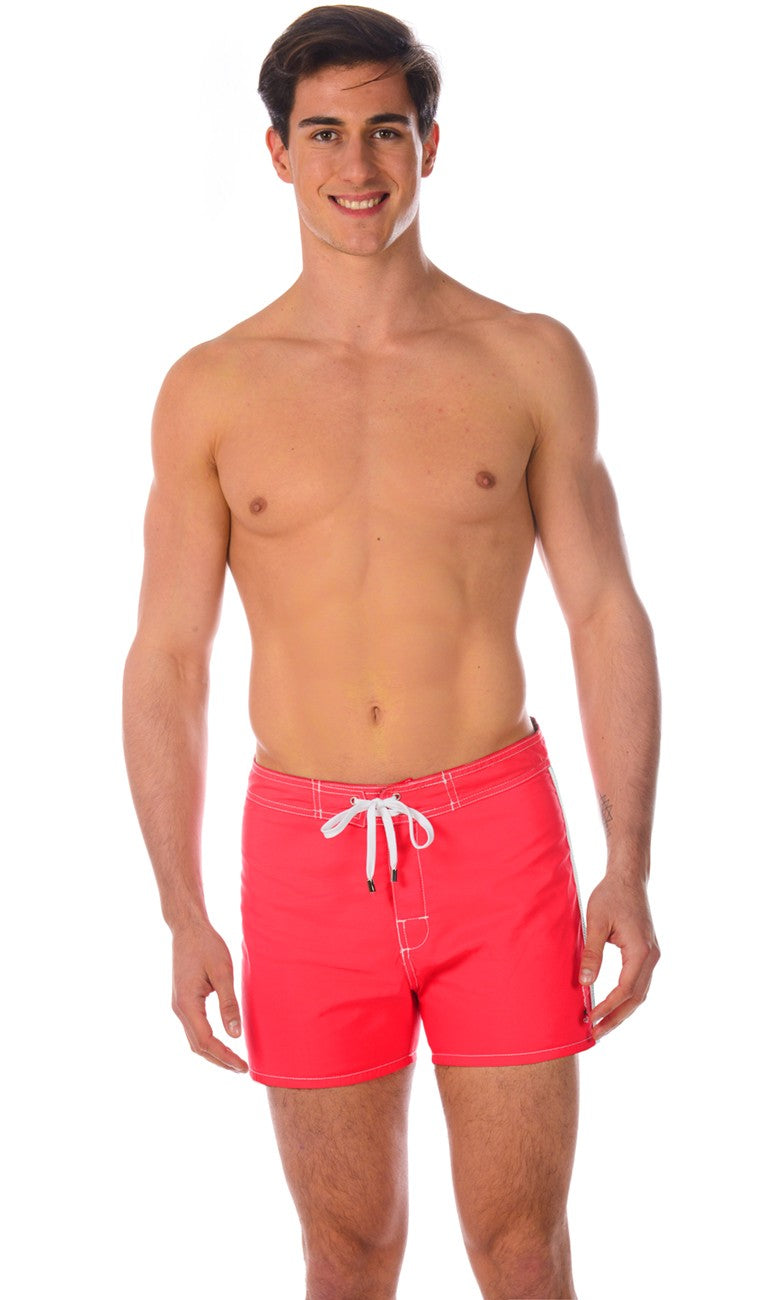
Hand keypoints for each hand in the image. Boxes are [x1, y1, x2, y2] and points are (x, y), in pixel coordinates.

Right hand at [171, 920, 248, 1072]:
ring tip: (234, 1061)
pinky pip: (194, 1029)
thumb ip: (228, 1004)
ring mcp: (179, 1006)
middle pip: (198, 1046)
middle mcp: (179, 1009)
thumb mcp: (222, 972)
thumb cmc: (206, 946)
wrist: (188, 928)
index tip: (243, 1066)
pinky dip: (208, 1040)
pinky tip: (223, 1041)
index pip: (206, 1041)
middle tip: (242, 1068)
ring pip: (194, 1040)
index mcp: (187, 1004)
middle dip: (219, 1060)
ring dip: (213, 1053)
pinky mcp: (184, 1001)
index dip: (225, 1056)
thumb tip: (235, 1034)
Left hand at [579, 873, 659, 1040]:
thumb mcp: (595, 922)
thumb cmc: (610, 896)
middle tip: (596, 1035)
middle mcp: (651, 956)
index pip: (625, 989)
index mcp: (641, 950)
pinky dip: (626, 998)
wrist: (628, 878)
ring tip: (602, 1026)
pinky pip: (639, 983)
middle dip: (616, 1018)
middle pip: (636, 998)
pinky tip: (611, 1006)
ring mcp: (652, 956)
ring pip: (640, 993)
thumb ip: (591, 953)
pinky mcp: (647, 953)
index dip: (608, 1007)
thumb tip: (584, 983)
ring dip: (622, 1011)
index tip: (591, 1019)